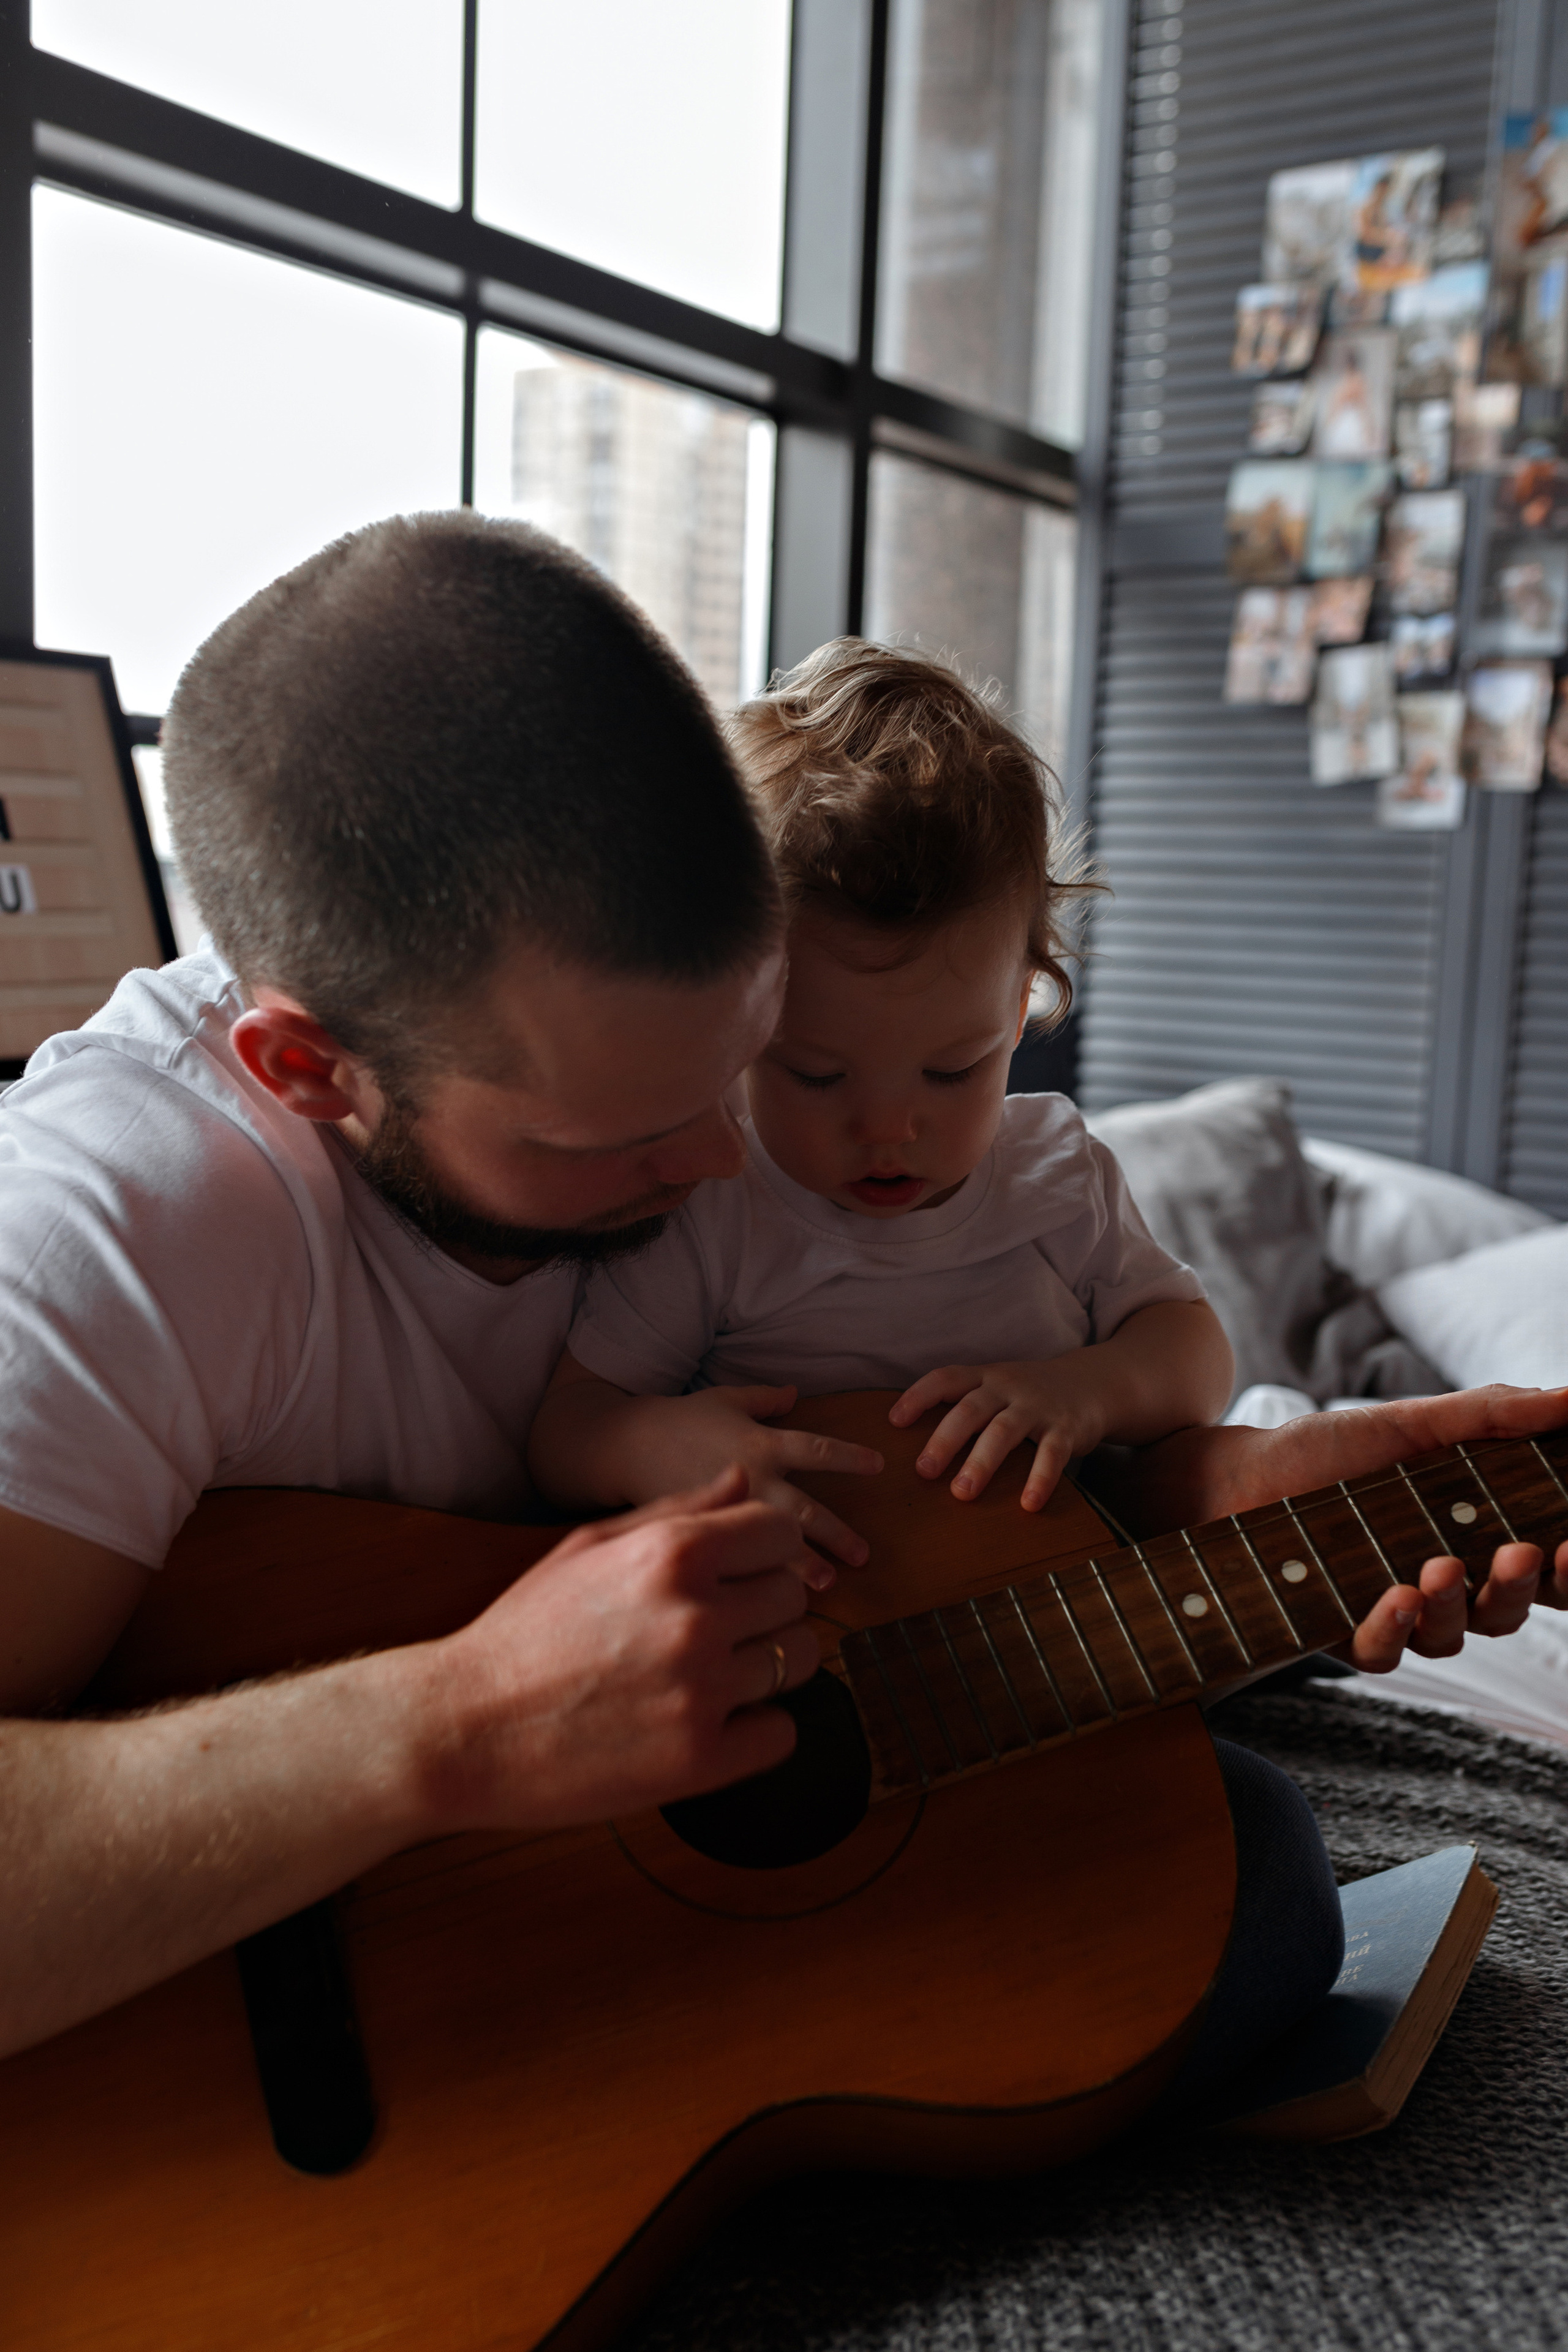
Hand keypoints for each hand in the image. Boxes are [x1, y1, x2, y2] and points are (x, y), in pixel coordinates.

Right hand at [430, 1466, 824, 1833]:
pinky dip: (755, 1730)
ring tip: (706, 1675)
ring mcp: (701, 1690)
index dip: (764, 1553)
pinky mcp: (701, 1760)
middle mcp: (695, 1616)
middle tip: (712, 1630)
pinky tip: (707, 1721)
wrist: (464, 1727)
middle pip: (795, 1597)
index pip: (782, 1533)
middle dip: (763, 1609)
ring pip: (798, 1661)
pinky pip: (782, 1733)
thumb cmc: (524, 1631)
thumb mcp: (588, 1547)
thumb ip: (677, 1510)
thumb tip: (743, 1477)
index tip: (738, 1575)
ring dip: (764, 1666)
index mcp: (671, 1553)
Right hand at [622, 1384, 883, 1584]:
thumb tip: (795, 1392)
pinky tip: (774, 1595)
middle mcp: (752, 1478)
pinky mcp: (705, 1534)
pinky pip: (741, 1560)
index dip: (850, 1457)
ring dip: (805, 1563)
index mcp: (760, 1442)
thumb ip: (762, 1398)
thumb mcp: (722, 1398)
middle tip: (863, 1554)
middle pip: (805, 1509)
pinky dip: (760, 1577)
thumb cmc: (675, 1418)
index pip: (817, 1451)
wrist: (621, 1445)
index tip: (879, 1465)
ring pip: (776, 1542)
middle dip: (837, 1533)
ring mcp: (730, 1511)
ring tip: (829, 1583)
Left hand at [890, 1359, 1108, 1510]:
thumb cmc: (1028, 1396)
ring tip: (962, 1493)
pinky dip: (1040, 1478)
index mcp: (985, 1378)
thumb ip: (963, 1407)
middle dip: (944, 1440)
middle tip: (923, 1471)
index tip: (894, 1421)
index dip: (918, 1396)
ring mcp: (1038, 1406)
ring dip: (981, 1462)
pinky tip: (1028, 1504)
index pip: (945, 1378)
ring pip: (1004, 1431)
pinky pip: (1052, 1453)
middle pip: (970, 1409)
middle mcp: (1008, 1387)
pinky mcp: (1067, 1427)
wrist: (1092, 1384)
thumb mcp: (996, 1389)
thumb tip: (916, 1449)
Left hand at [1126, 1383, 1567, 1670]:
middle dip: (1530, 1587)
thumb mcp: (1415, 1423)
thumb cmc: (1330, 1449)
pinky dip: (1395, 1630)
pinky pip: (1386, 1653)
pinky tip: (1396, 1596)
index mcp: (1474, 1532)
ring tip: (1443, 1566)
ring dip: (1461, 1605)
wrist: (1238, 1475)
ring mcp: (1398, 1611)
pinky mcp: (1346, 1632)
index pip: (1547, 1564)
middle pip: (1514, 1607)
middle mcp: (1446, 1580)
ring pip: (1456, 1635)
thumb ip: (1494, 1416)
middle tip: (1527, 1553)